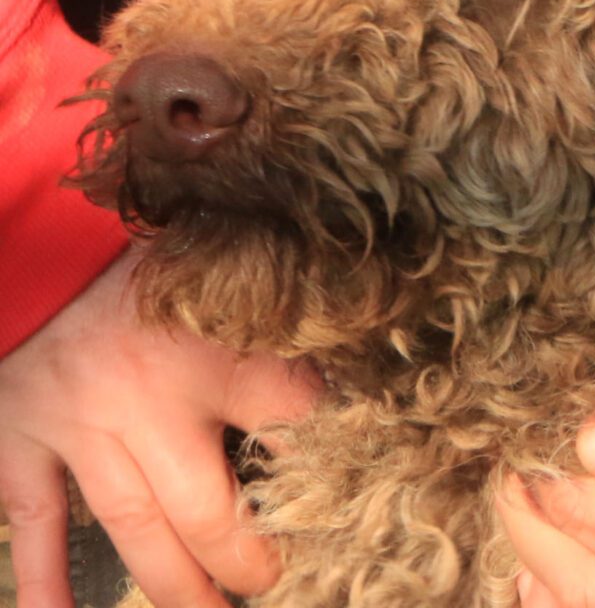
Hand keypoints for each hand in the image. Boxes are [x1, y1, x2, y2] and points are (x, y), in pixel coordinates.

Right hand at [0, 247, 319, 607]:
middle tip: (274, 585)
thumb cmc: (144, 252)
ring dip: (173, 586)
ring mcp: (82, 426)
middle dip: (246, 561)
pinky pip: (33, 520)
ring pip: (135, 528)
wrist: (44, 238)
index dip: (325, 453)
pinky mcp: (23, 438)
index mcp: (212, 349)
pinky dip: (44, 578)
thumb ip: (274, 316)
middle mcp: (150, 398)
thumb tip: (339, 344)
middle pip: (209, 509)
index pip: (292, 414)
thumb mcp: (226, 271)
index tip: (345, 488)